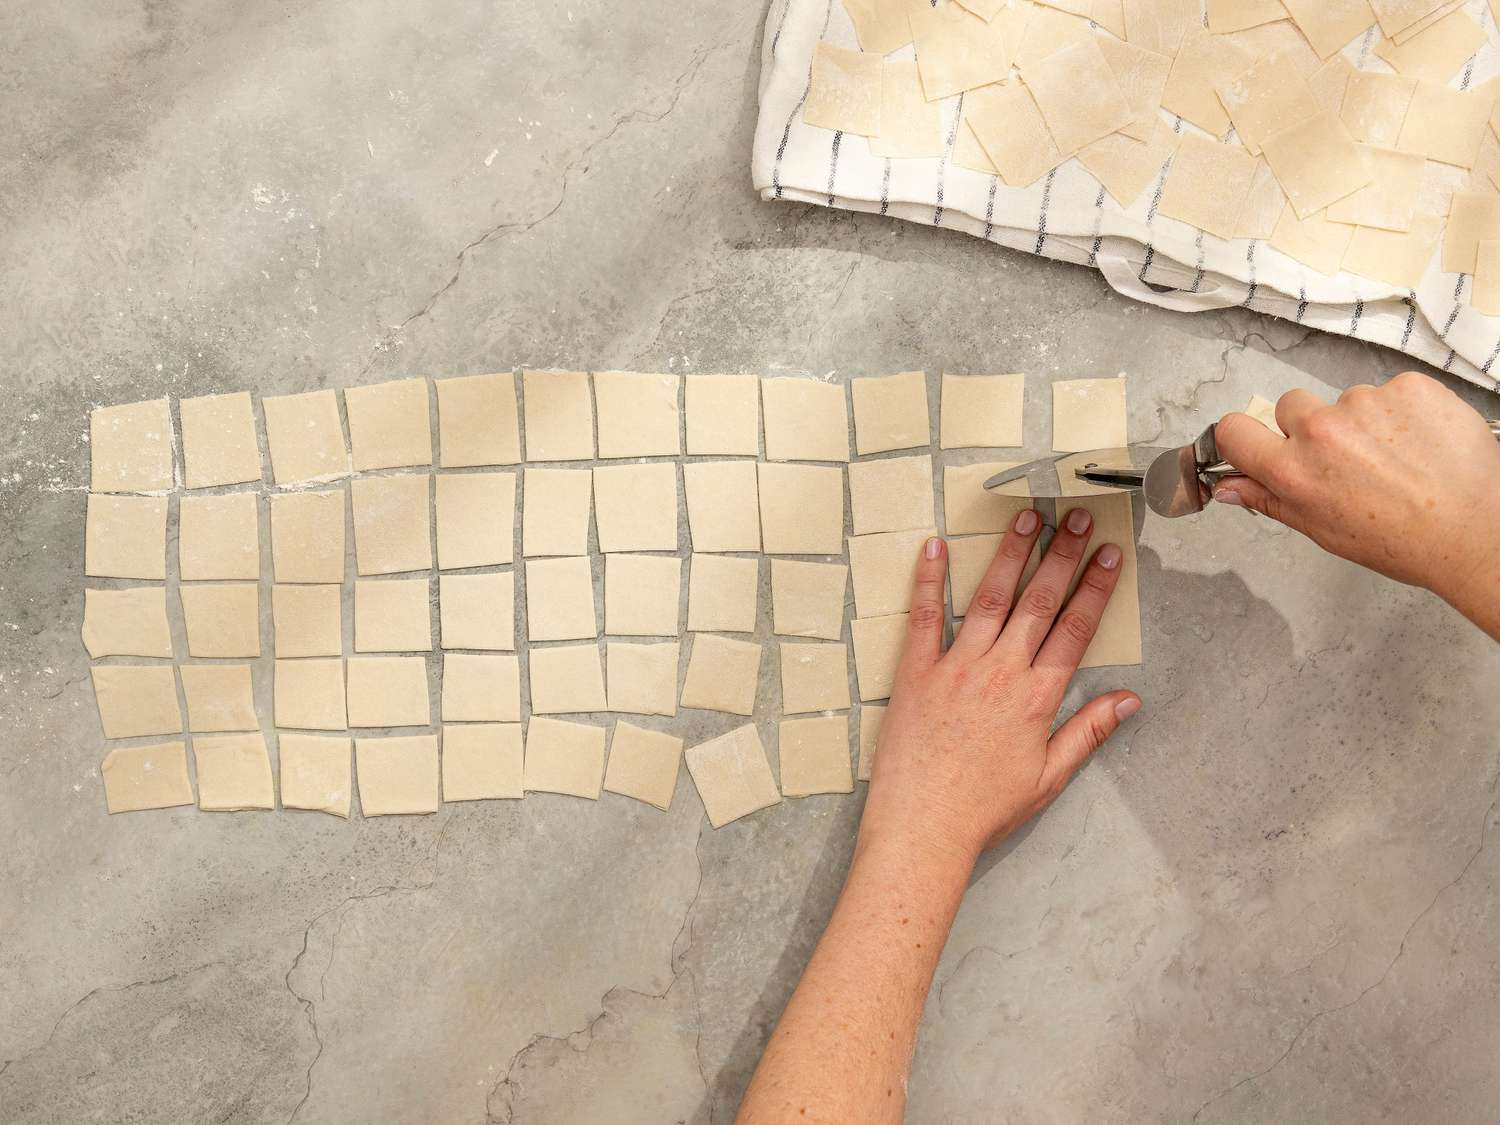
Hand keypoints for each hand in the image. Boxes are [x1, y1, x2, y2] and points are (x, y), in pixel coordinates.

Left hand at [859, 508, 1141, 866]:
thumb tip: (1129, 700)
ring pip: (991, 599)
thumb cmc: (985, 809)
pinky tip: (936, 547)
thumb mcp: (1049, 778)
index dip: (1095, 589)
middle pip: (1040, 603)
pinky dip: (929, 580)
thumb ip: (1089, 732)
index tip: (1110, 554)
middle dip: (1062, 556)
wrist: (924, 829)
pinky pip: (923, 617)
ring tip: (1026, 518)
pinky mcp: (915, 673)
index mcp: (1037, 699)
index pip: (1075, 630)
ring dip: (1010, 555)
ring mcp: (956, 668)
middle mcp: (1000, 673)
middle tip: (1077, 516)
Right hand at [1212, 373, 1499, 609]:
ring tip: (1395, 457)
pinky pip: (1390, 391)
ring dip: (1363, 422)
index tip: (1257, 443)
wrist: (1476, 529)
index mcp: (1294, 472)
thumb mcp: (1323, 530)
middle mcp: (1321, 431)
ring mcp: (1366, 403)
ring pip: (1346, 400)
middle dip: (1310, 427)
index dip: (1242, 436)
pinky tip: (1419, 443)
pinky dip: (1402, 412)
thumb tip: (1228, 486)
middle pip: (1291, 406)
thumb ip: (1270, 500)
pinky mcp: (1407, 387)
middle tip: (1347, 459)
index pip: (1234, 430)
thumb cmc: (1402, 540)